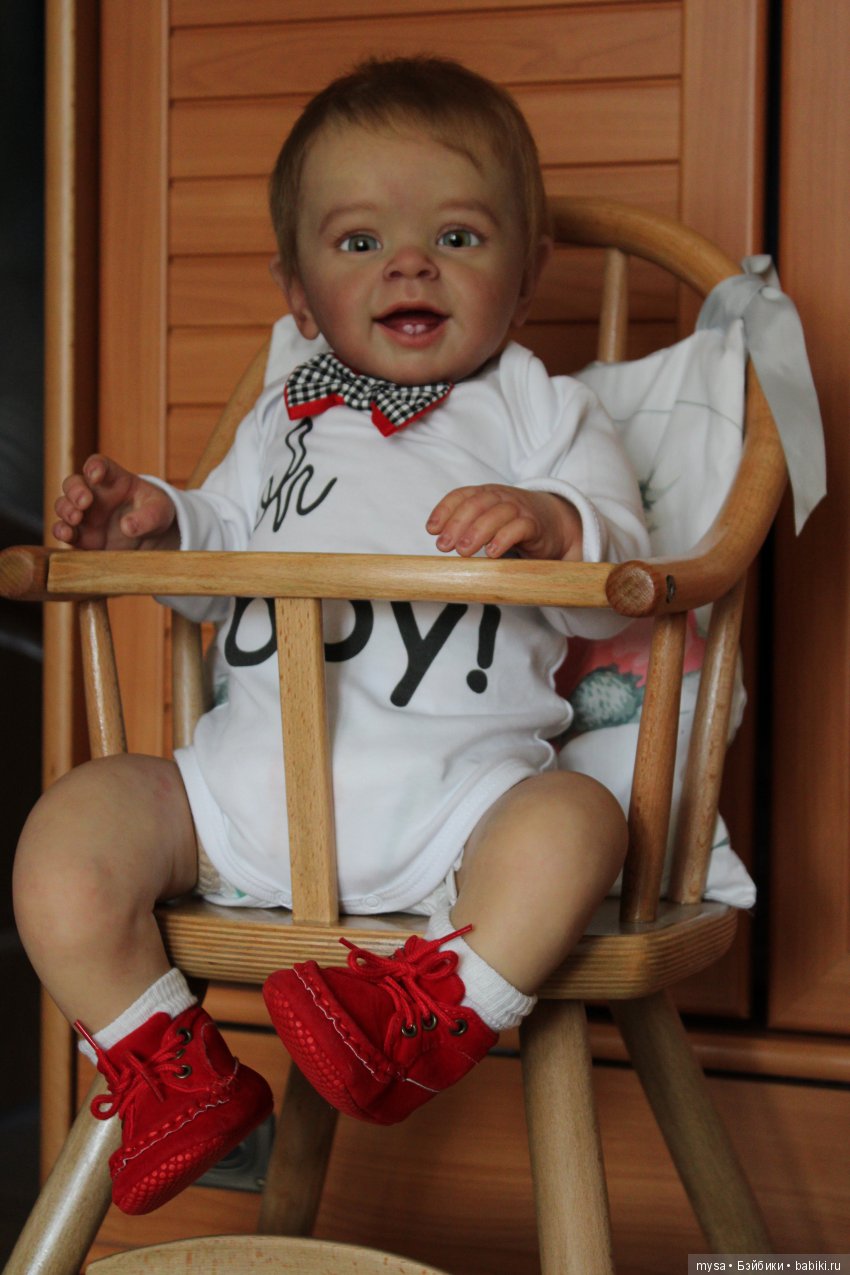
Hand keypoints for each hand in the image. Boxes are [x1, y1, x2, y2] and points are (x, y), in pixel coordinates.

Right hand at [53, 454, 177, 550]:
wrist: (153, 538)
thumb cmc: (155, 513)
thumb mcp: (161, 511)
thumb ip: (148, 517)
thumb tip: (128, 527)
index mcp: (114, 479)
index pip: (99, 464)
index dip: (94, 466)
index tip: (96, 474)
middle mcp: (95, 494)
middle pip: (73, 483)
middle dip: (74, 490)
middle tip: (85, 501)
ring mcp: (86, 515)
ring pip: (64, 505)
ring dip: (66, 510)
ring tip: (77, 518)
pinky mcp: (83, 535)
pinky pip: (64, 530)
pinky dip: (61, 531)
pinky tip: (67, 534)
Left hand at [426, 484, 582, 560]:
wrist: (555, 523)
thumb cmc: (512, 525)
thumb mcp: (487, 522)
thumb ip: (466, 528)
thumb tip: (440, 544)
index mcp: (485, 494)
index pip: (461, 495)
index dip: (444, 510)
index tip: (431, 530)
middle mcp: (500, 497)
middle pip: (476, 504)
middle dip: (456, 524)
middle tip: (444, 546)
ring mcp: (519, 509)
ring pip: (496, 514)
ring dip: (476, 532)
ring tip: (462, 552)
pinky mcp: (535, 525)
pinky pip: (519, 528)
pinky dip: (504, 538)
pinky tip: (492, 552)